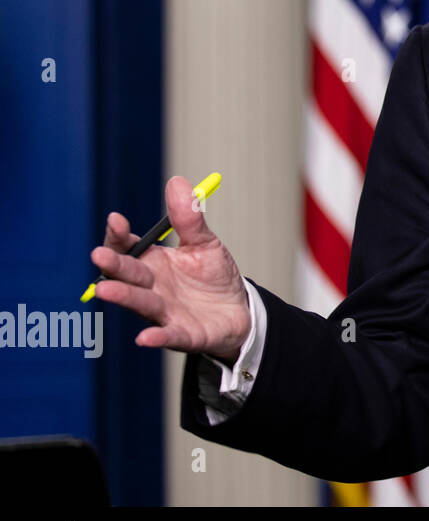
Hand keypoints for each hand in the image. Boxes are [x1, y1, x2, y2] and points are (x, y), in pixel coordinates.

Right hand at [89, 175, 249, 363]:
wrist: (238, 310)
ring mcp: (164, 312)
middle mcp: (151, 288)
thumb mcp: (204, 243)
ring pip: (141, 304)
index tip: (116, 220)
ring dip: (123, 296)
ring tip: (105, 289)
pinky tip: (145, 338)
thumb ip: (189, 218)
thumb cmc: (214, 276)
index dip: (119, 236)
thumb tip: (178, 182)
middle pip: (128, 275)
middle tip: (99, 254)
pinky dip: (157, 338)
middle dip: (114, 265)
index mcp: (153, 263)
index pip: (128, 249)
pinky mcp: (183, 334)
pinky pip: (169, 336)